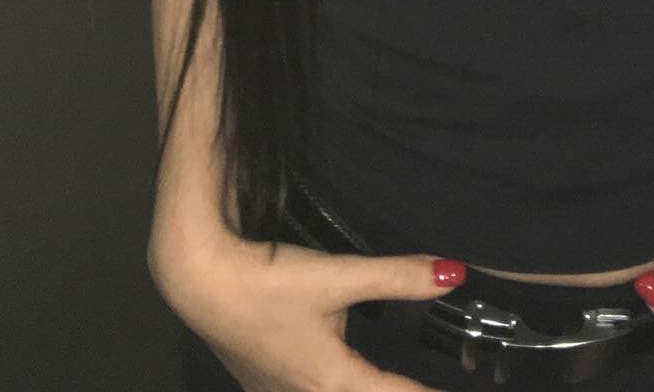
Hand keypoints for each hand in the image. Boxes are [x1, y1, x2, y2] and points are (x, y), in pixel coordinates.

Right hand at [154, 225, 463, 391]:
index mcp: (332, 380)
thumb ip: (397, 276)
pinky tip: (325, 381)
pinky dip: (328, 390)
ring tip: (378, 382)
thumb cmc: (267, 282)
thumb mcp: (338, 275)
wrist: (199, 282)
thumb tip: (453, 273)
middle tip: (420, 385)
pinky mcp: (259, 384)